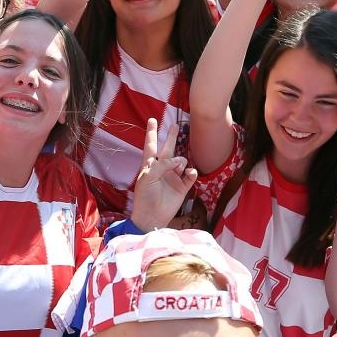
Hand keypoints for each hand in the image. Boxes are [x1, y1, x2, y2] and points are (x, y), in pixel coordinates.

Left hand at [129, 117, 196, 231]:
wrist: (152, 216)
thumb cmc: (146, 196)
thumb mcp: (149, 176)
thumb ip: (162, 165)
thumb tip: (179, 161)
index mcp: (150, 166)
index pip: (151, 145)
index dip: (152, 133)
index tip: (152, 120)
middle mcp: (162, 169)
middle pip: (168, 149)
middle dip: (172, 137)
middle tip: (176, 125)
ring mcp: (173, 177)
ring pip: (181, 161)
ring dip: (181, 161)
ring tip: (178, 168)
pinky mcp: (182, 187)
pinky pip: (190, 175)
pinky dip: (191, 172)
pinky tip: (188, 173)